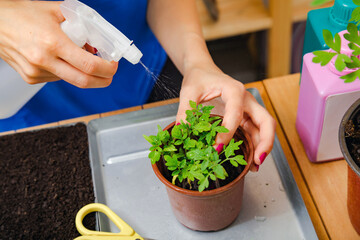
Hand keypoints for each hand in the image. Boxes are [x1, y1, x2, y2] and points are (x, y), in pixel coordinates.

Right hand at [0, 1, 117, 87]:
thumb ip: (80, 25)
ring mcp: (36, 72)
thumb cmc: (23, 13)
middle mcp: (43, 60)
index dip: (107, 69)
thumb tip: (97, 42)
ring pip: (71, 80)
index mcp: (52, 42)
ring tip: (79, 57)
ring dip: (82, 73)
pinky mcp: (30, 78)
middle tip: (109, 74)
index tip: (113, 66)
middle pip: (83, 81)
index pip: (89, 65)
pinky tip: (60, 59)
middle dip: (102, 80)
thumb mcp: (56, 11)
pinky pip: (57, 79)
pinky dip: (66, 71)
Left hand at [176, 64, 275, 171]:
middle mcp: (246, 100)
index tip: (217, 147)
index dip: (228, 133)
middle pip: (265, 121)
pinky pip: (254, 131)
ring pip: (263, 128)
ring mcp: (248, 108)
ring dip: (262, 147)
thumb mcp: (189, 91)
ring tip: (254, 167)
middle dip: (265, 142)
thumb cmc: (199, 78)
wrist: (203, 70)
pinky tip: (249, 160)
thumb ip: (185, 111)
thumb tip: (182, 132)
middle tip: (257, 161)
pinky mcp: (245, 116)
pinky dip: (254, 145)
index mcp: (234, 90)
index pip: (236, 114)